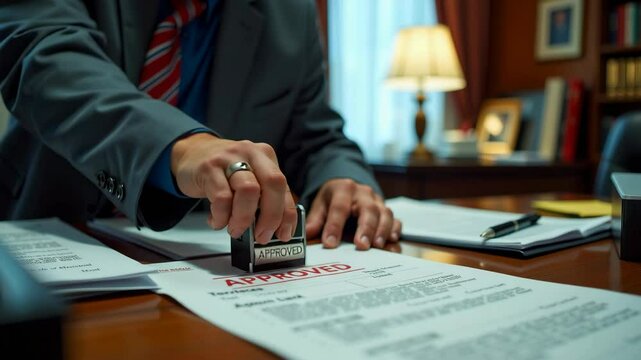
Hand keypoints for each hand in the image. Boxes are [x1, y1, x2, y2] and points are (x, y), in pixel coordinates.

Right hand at [170, 133, 296, 243]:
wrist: (190, 153)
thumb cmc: (223, 171)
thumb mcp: (248, 177)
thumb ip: (262, 198)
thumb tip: (272, 229)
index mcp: (266, 156)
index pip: (284, 187)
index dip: (286, 215)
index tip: (283, 235)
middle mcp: (251, 153)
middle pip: (273, 184)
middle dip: (271, 217)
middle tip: (261, 236)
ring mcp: (229, 158)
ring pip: (248, 191)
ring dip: (244, 218)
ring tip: (235, 229)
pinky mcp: (209, 168)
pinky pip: (222, 197)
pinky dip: (221, 216)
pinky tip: (217, 220)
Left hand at [305, 179, 401, 249]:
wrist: (349, 186)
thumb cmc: (334, 199)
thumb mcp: (320, 204)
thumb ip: (314, 220)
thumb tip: (306, 234)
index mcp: (343, 189)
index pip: (339, 208)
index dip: (334, 226)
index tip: (329, 243)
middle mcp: (363, 194)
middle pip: (368, 210)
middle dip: (365, 228)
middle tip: (361, 246)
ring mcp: (378, 202)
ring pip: (385, 214)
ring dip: (382, 231)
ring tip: (377, 246)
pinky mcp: (386, 211)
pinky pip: (396, 220)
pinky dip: (395, 231)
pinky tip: (392, 241)